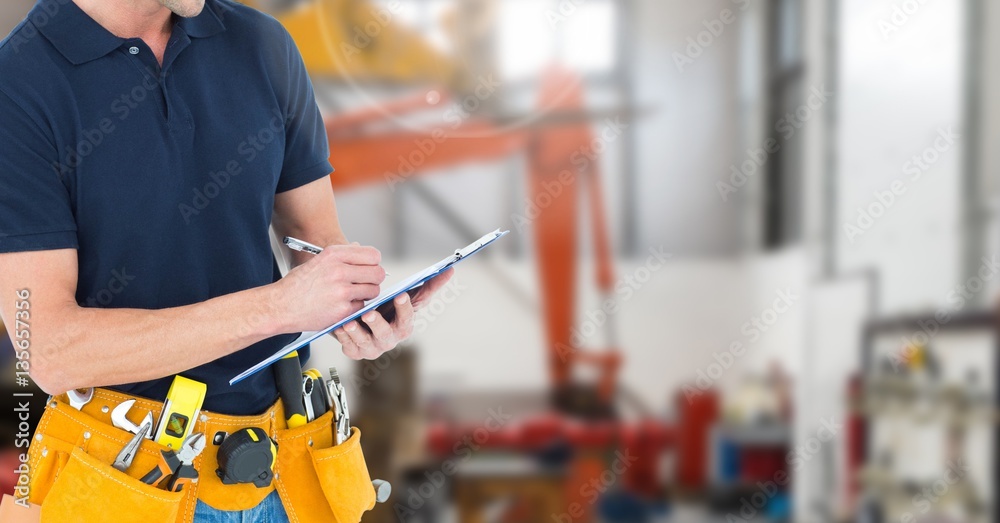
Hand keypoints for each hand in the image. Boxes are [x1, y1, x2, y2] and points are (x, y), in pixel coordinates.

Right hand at [277, 244, 385, 331]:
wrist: (280, 306)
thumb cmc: (298, 285)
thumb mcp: (318, 261)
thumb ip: (342, 255)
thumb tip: (362, 249)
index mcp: (334, 255)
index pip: (373, 255)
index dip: (373, 263)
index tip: (369, 268)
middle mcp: (339, 270)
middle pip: (378, 272)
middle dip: (374, 279)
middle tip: (365, 284)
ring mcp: (341, 291)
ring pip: (373, 290)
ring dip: (367, 294)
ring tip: (353, 295)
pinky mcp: (342, 310)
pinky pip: (362, 306)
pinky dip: (356, 307)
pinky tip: (342, 306)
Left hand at [334, 268, 454, 359]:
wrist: (363, 318)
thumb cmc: (388, 307)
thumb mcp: (405, 296)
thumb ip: (428, 285)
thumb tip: (449, 270)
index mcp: (403, 326)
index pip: (407, 319)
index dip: (404, 309)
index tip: (400, 295)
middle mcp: (389, 339)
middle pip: (386, 334)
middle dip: (378, 324)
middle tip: (369, 313)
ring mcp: (372, 348)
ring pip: (365, 342)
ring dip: (358, 332)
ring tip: (349, 321)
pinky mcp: (355, 352)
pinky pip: (348, 346)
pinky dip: (343, 337)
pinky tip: (339, 326)